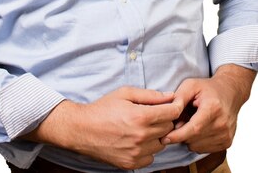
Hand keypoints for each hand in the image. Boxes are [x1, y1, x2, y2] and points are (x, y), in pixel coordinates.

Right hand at [24, 86, 182, 169]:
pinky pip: (151, 158)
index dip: (175, 106)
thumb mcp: (125, 93)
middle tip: (153, 114)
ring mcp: (136, 153)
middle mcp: (141, 137)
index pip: (172, 113)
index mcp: (141, 117)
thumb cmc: (103, 108)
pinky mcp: (131, 164)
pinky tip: (137, 140)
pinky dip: (148, 149)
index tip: (173, 104)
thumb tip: (170, 96)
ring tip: (143, 127)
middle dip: (164, 119)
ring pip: (161, 144)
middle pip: (169, 128)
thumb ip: (150, 95)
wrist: (82, 129)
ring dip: (157, 135)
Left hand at [162, 64, 255, 153]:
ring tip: (193, 121)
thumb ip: (179, 98)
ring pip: (197, 147)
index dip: (178, 135)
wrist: (230, 92)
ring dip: (189, 138)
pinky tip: (200, 128)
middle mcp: (222, 124)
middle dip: (181, 133)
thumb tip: (169, 116)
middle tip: (181, 120)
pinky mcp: (227, 142)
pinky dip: (197, 142)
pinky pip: (204, 149)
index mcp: (213, 108)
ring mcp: (226, 135)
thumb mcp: (190, 85)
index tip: (164, 138)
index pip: (194, 128)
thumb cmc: (208, 88)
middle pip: (193, 139)